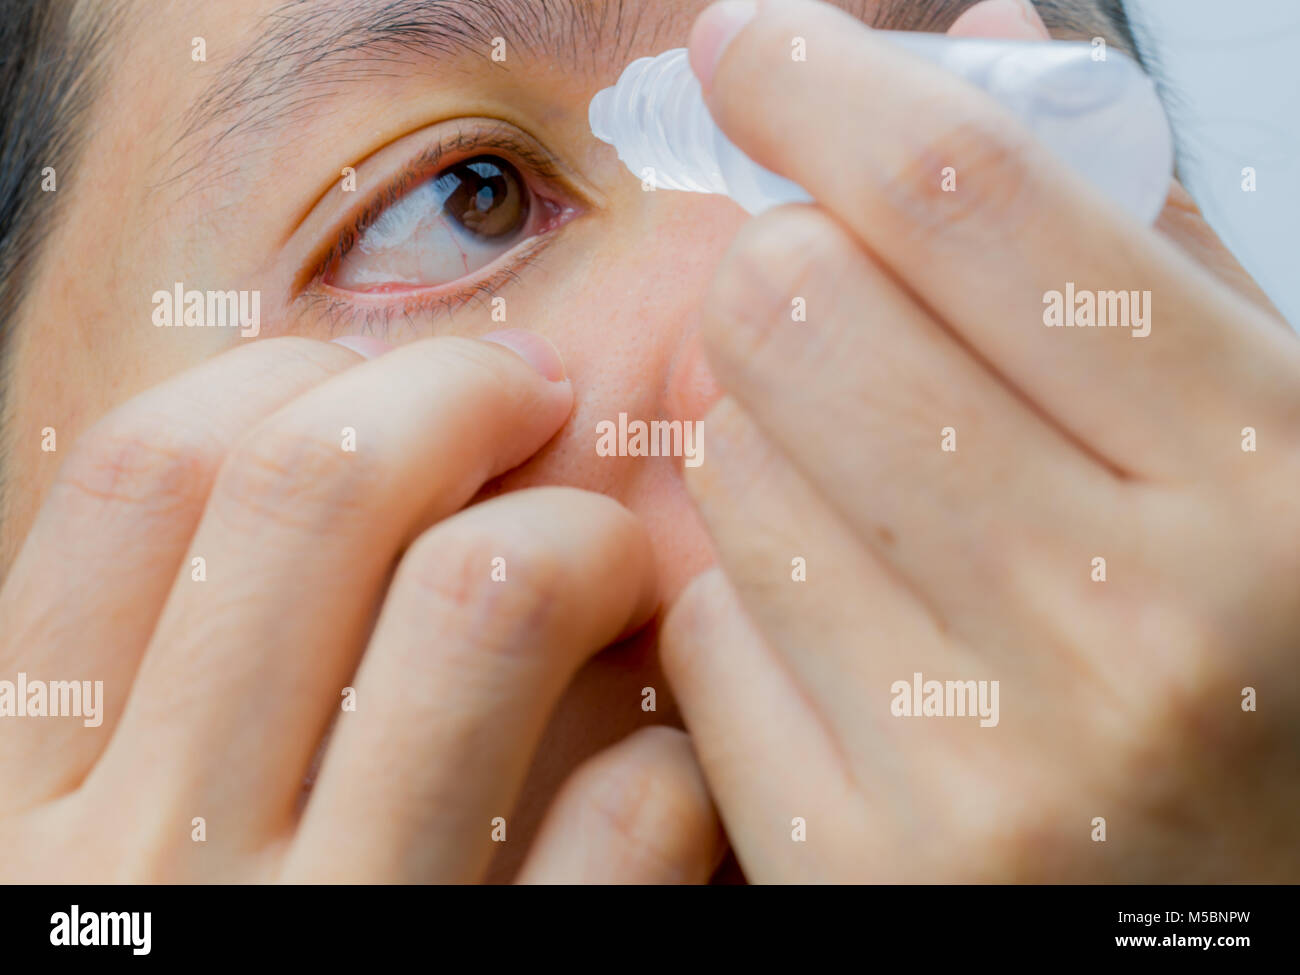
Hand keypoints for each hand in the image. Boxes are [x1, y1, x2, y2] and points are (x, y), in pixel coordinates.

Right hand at [0, 332, 720, 882]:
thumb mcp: (94, 857)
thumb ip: (160, 694)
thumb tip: (305, 467)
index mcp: (21, 800)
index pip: (145, 481)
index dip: (284, 382)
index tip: (379, 382)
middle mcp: (153, 863)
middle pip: (323, 488)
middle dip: (460, 393)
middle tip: (540, 399)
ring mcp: (333, 939)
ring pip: (488, 599)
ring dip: (589, 540)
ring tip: (614, 558)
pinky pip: (626, 812)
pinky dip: (669, 756)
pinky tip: (660, 770)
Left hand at [662, 0, 1299, 880]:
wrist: (1231, 913)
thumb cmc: (1259, 666)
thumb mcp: (1271, 451)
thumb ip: (1135, 248)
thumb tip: (976, 51)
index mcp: (1260, 482)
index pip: (970, 197)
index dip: (825, 84)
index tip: (753, 47)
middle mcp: (1125, 626)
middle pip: (797, 313)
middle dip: (781, 273)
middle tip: (824, 303)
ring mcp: (980, 765)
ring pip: (729, 470)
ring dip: (765, 446)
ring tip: (871, 502)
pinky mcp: (856, 861)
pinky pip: (701, 629)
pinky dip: (745, 599)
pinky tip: (843, 635)